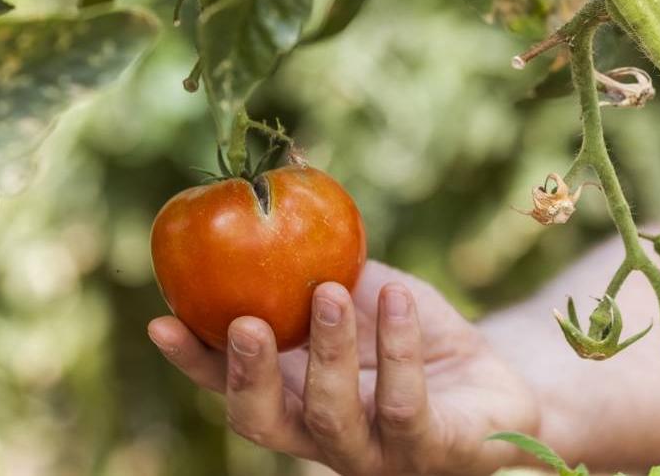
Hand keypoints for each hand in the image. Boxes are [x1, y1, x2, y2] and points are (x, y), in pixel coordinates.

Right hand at [147, 261, 539, 474]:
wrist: (496, 380)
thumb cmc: (415, 338)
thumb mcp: (364, 296)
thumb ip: (319, 271)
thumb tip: (276, 208)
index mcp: (297, 399)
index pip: (232, 389)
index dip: (196, 362)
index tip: (163, 320)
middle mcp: (326, 438)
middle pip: (265, 424)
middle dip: (249, 376)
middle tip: (246, 322)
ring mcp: (378, 454)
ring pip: (332, 418)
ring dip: (327, 352)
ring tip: (330, 292)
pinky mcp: (434, 451)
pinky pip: (406, 404)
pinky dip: (397, 348)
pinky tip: (396, 297)